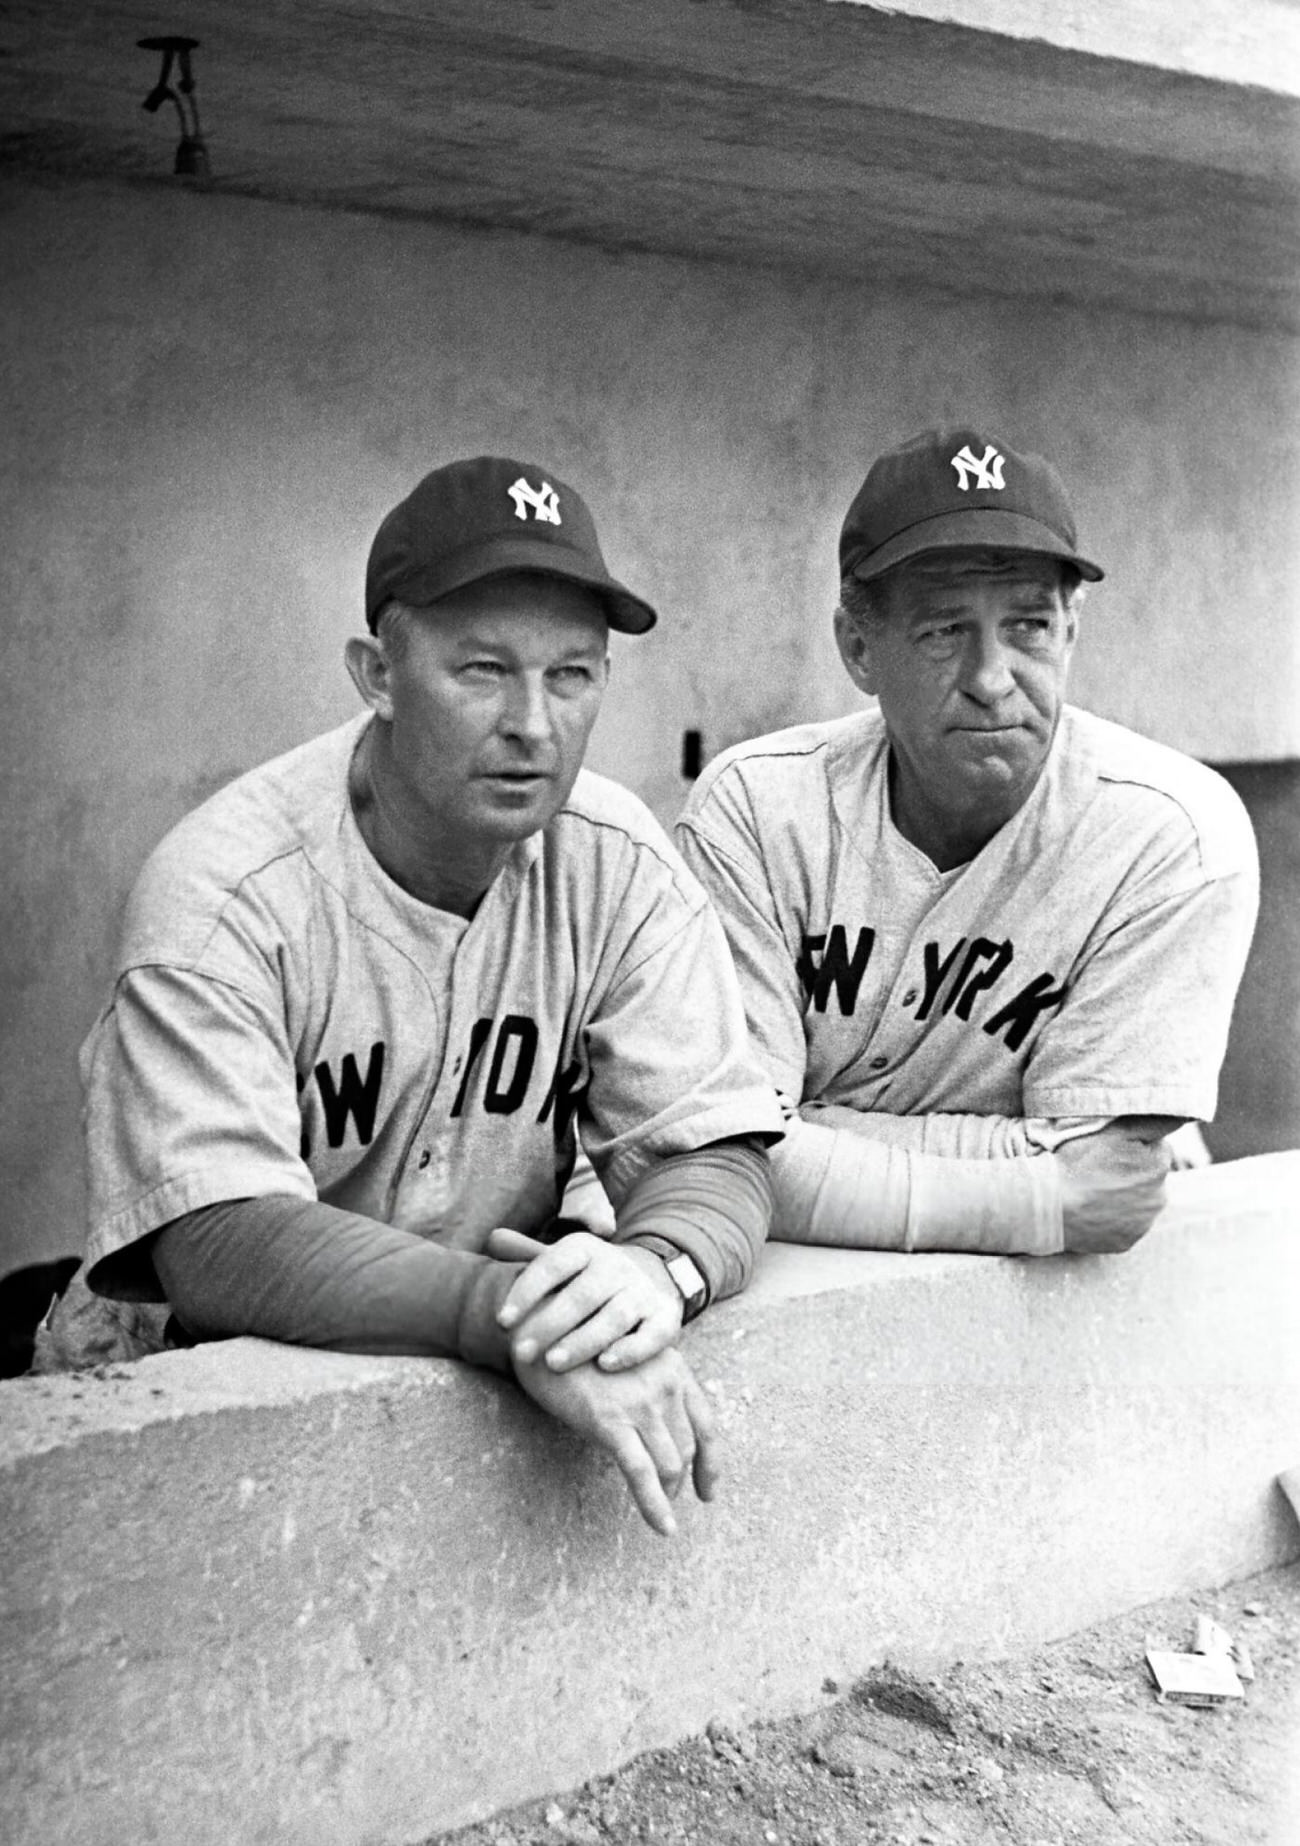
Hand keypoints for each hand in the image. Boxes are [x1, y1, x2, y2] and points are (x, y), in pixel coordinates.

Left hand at [489, 1226, 682, 1372]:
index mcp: (585, 1249)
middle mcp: (615, 1266)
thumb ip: (528, 1255)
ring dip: (583, 1340)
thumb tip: (491, 1238)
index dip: (526, 1292)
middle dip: (549, 1324)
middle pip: (581, 1295)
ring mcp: (642, 1292)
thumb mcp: (564, 1262)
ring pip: (614, 1316)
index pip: (552, 1265)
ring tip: (554, 1363)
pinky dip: (630, 1350)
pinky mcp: (665, 1318)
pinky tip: (605, 1365)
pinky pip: (651, 1335)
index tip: (501, 1321)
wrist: (653, 1276)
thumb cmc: (590, 1278)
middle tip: (521, 1353)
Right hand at [512, 1343, 716, 1535]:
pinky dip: (655, 1506)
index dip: (712, 1462)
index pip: (707, 1423)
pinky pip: (642, 1474)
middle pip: (686, 1447)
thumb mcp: (626, 1356)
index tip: (708, 1491)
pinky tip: (662, 1528)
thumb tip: (658, 1427)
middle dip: (681, 1479)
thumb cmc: (579, 1344)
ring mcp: (640, 1403)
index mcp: (673, 1367)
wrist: (541, 1327)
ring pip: (670, 1464)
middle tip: (669, 1498)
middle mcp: (665, 1383)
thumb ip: (649, 1384)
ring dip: (666, 1492)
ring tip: (659, 1508)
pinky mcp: (611, 1422)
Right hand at [1057, 1120, 1171, 1253]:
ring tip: (1093, 1189)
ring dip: (1123, 1195)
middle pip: (1148, 1176)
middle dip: (1131, 1170)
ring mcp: (1142, 1224)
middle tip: (1098, 1168)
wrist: (1048, 1205)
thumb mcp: (1115, 1129)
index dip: (1132, 1144)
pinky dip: (1112, 1217)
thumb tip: (1179, 1116)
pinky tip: (1092, 1209)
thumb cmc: (1077, 1161)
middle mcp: (1159, 1198)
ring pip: (1137, 1201)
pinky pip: (1124, 1225)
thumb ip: (1153, 1120)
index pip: (1155, 1146)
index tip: (1108, 1147)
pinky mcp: (1126, 1242)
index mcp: (1159, 1165)